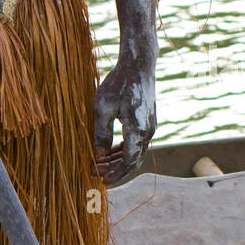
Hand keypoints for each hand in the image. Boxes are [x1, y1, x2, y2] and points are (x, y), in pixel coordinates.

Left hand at [93, 58, 155, 185]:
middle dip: (114, 171)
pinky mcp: (147, 122)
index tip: (99, 180)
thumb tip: (98, 156)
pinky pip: (135, 143)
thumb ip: (101, 134)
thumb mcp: (102, 107)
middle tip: (95, 175)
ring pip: (134, 153)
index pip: (128, 163)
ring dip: (117, 162)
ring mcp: (149, 128)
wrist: (138, 64)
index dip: (114, 174)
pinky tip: (109, 152)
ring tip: (99, 166)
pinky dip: (123, 150)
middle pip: (132, 161)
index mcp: (138, 131)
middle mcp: (148, 132)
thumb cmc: (118, 83)